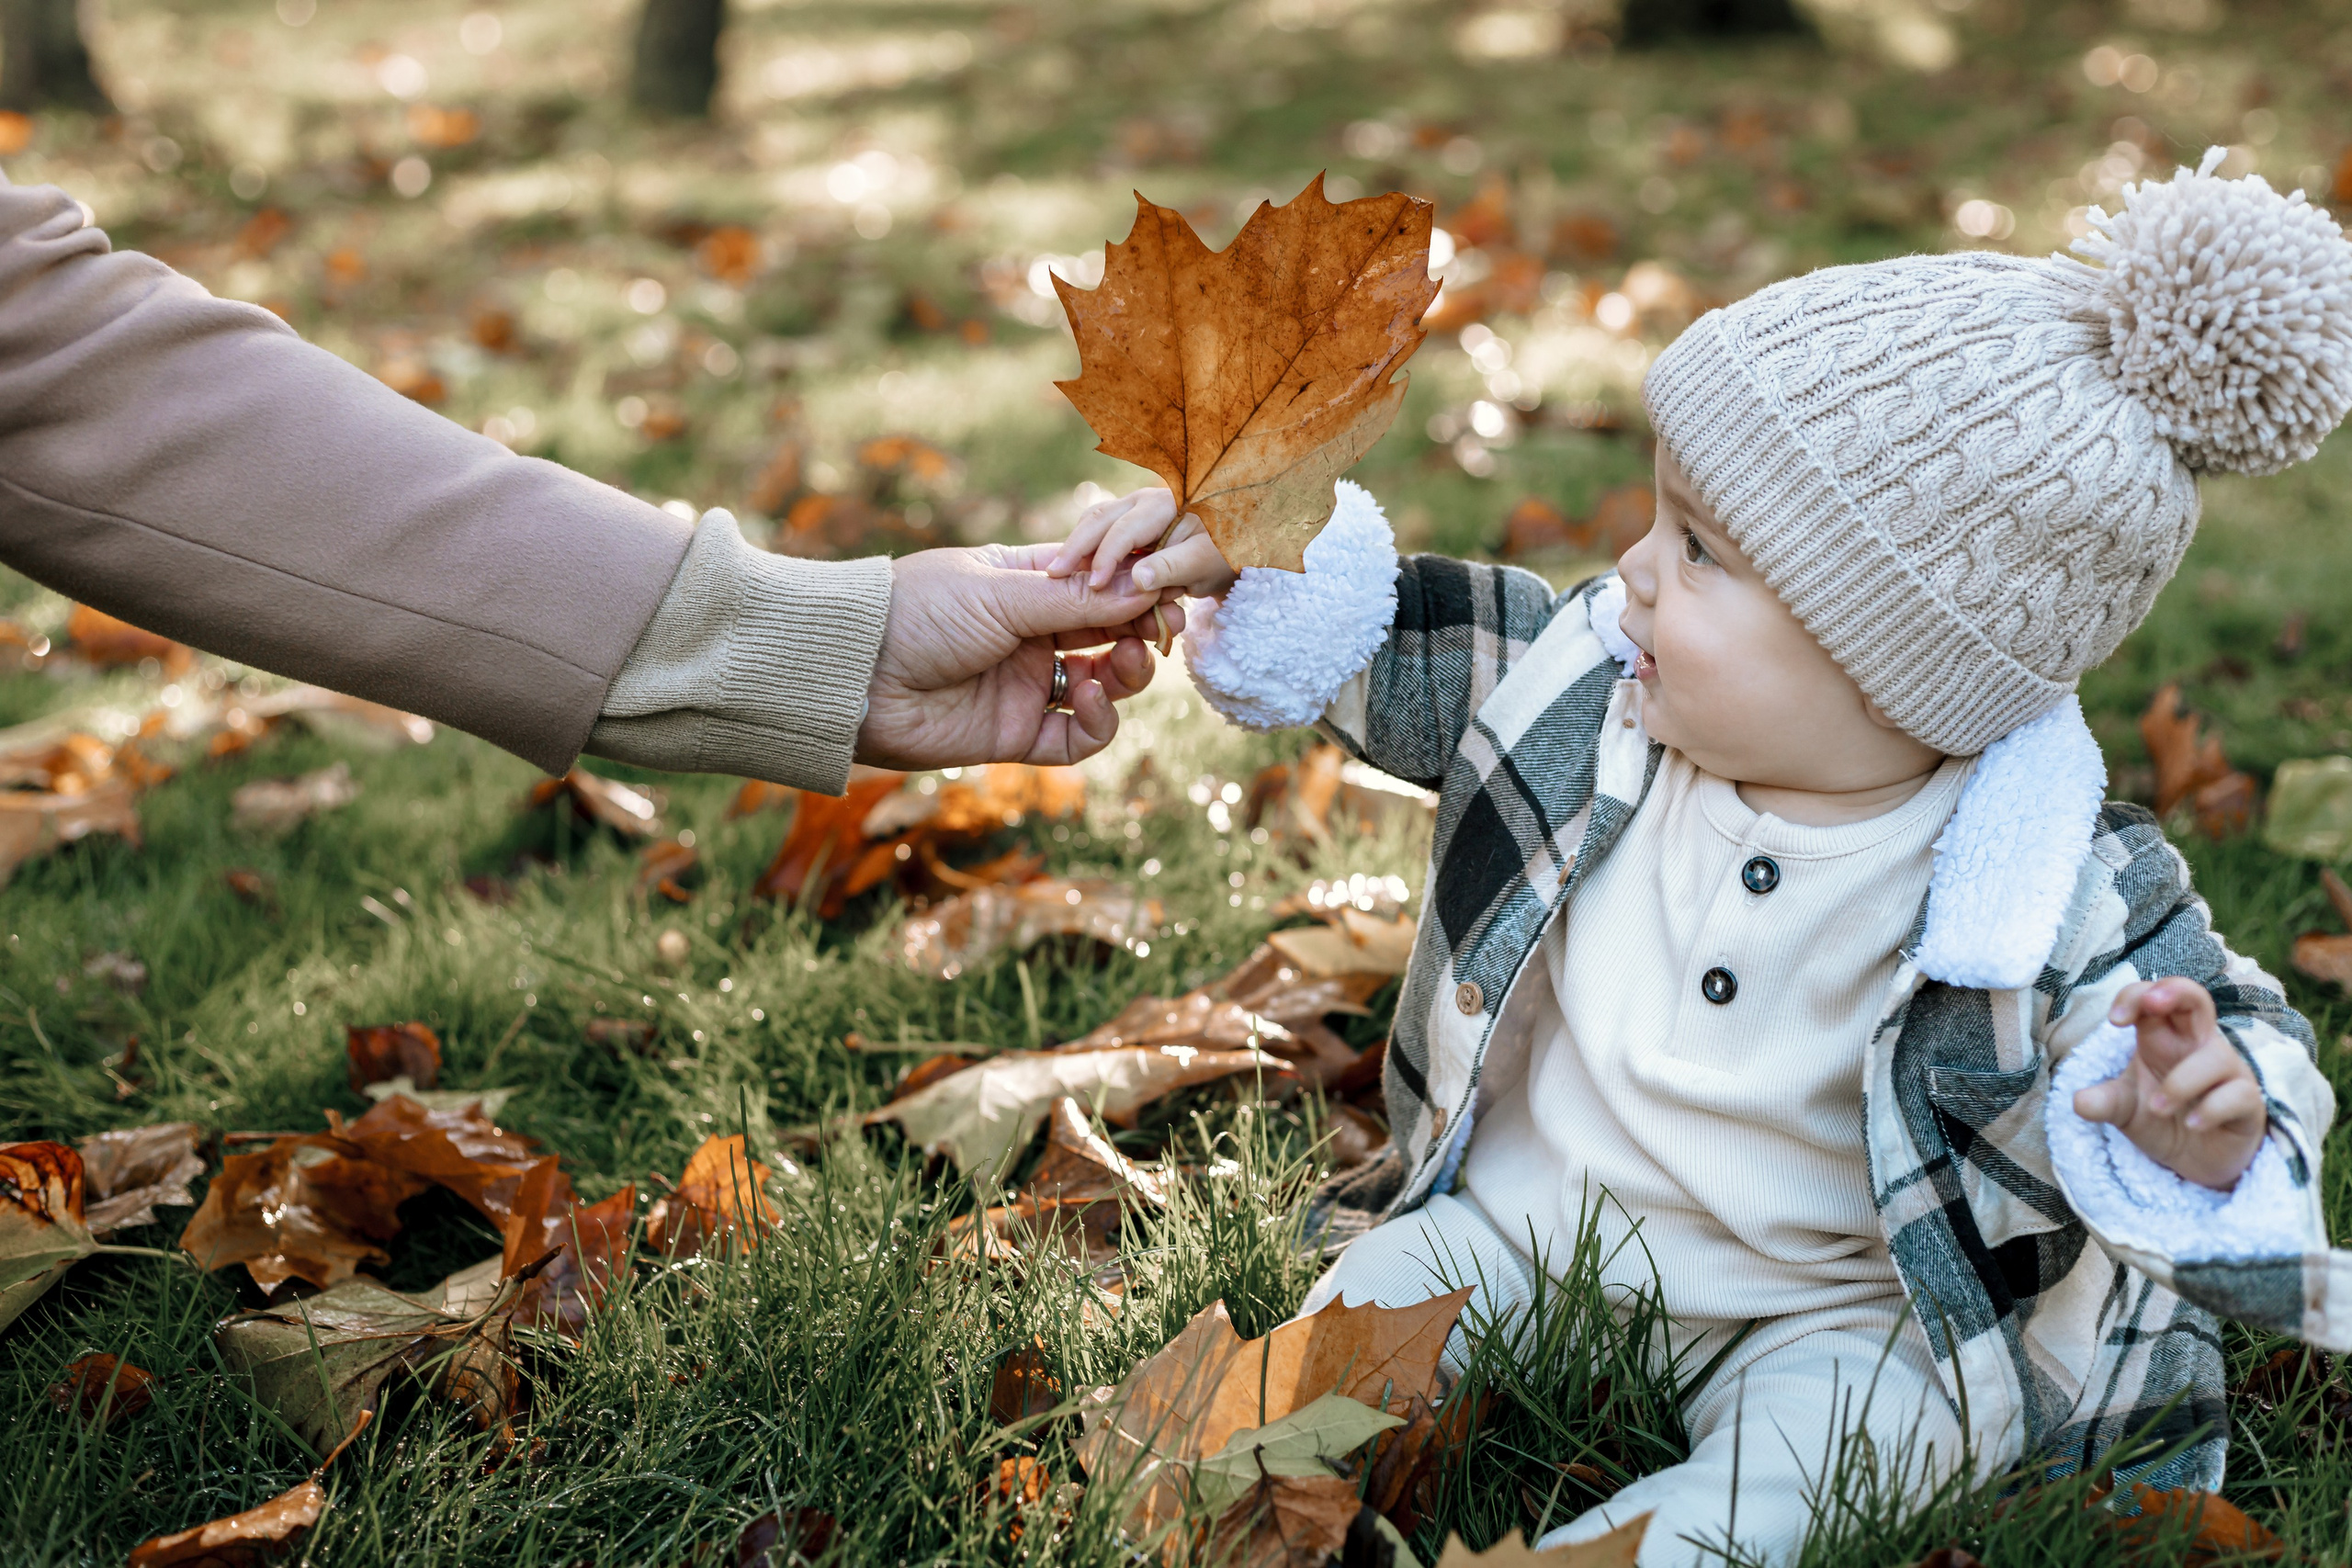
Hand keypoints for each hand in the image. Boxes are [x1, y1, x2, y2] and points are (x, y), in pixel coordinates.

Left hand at [855, 544, 1183, 769]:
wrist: (855, 675)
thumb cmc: (916, 612)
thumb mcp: (1000, 593)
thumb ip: (1075, 599)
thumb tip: (1147, 587)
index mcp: (1027, 583)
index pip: (1100, 582)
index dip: (1137, 586)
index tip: (1167, 585)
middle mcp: (1033, 633)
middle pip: (1113, 633)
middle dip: (1144, 630)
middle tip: (1165, 628)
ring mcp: (1028, 685)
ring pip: (1106, 685)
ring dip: (1128, 674)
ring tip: (1128, 661)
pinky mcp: (1018, 734)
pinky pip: (1078, 736)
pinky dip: (1098, 720)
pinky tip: (1089, 698)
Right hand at [1045, 487, 1238, 601]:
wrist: (1230, 552)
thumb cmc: (1223, 555)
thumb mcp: (1205, 564)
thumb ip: (1173, 568)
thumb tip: (1137, 579)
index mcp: (1163, 504)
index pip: (1125, 529)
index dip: (1106, 557)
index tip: (1092, 585)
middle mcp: (1142, 501)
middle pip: (1099, 519)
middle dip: (1075, 547)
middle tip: (1053, 576)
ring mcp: (1132, 511)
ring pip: (1093, 524)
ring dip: (1075, 548)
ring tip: (1057, 574)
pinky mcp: (1127, 526)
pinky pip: (1098, 535)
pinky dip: (1084, 552)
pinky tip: (1071, 573)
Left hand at [2073, 977, 2267, 1190]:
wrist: (2196, 1160)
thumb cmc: (2161, 1117)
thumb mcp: (2124, 1110)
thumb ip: (2104, 1102)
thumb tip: (2079, 1102)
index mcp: (2162, 1038)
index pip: (2153, 998)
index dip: (2136, 997)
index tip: (2115, 1020)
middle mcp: (2196, 1046)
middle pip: (2197, 998)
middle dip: (2176, 991)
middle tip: (2153, 1004)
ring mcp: (2227, 1072)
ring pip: (2216, 1055)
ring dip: (2181, 1082)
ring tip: (2157, 1108)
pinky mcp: (2248, 1102)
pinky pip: (2239, 1094)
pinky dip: (2211, 1109)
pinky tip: (2192, 1124)